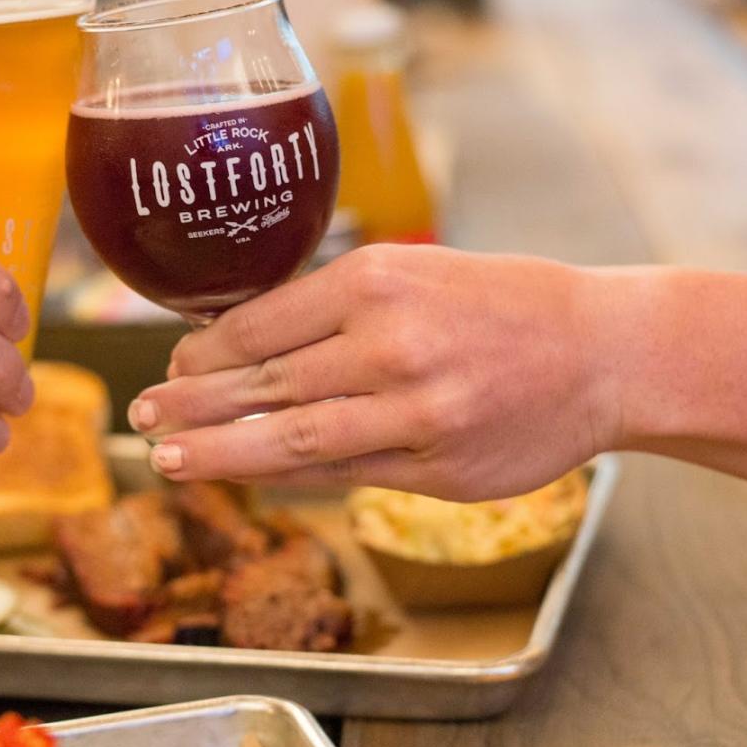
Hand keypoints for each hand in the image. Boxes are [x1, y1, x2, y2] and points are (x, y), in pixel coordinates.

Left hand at [127, 246, 618, 500]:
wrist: (604, 350)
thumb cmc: (505, 304)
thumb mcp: (420, 271)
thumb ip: (338, 305)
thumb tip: (245, 341)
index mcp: (378, 280)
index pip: (260, 323)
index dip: (203, 352)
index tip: (171, 364)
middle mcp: (391, 344)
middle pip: (264, 383)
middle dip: (192, 404)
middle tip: (142, 416)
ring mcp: (417, 411)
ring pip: (293, 438)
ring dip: (221, 451)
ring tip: (169, 457)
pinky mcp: (439, 466)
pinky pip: (343, 474)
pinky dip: (287, 475)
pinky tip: (248, 474)